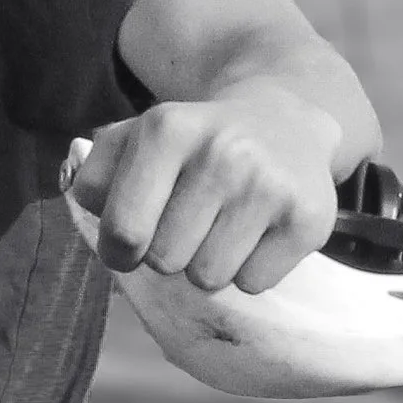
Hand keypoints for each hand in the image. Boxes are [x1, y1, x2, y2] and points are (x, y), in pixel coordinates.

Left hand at [66, 87, 341, 293]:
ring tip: (224, 223)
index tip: (131, 241)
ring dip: (209, 262)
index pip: (122, 231)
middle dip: (169, 250)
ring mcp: (269, 185)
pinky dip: (251, 268)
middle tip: (191, 219)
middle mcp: (221, 151)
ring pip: (208, 278)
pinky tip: (259, 229)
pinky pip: (253, 284)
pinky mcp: (309, 217)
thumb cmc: (195, 144)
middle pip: (164, 261)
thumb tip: (92, 214)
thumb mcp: (138, 139)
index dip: (118, 250)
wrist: (284, 118)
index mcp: (167, 128)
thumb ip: (95, 176)